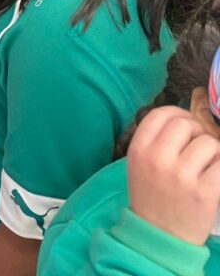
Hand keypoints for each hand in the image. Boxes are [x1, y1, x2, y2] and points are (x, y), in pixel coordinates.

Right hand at [128, 106, 219, 245]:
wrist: (159, 236)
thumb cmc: (151, 197)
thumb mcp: (139, 165)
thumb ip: (155, 141)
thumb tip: (185, 119)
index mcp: (138, 150)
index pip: (161, 114)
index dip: (178, 114)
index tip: (185, 126)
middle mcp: (158, 159)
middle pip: (185, 123)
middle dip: (196, 132)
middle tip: (196, 149)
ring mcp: (182, 176)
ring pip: (209, 142)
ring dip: (212, 153)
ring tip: (204, 167)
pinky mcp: (206, 192)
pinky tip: (213, 178)